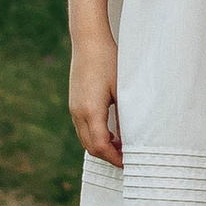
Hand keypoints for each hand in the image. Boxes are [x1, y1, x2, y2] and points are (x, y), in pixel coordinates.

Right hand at [70, 33, 122, 165]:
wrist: (88, 41)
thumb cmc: (109, 61)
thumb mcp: (123, 89)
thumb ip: (126, 115)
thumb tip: (132, 138)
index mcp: (91, 111)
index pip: (101, 146)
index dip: (114, 158)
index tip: (129, 163)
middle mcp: (78, 113)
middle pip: (91, 147)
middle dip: (108, 156)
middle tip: (128, 159)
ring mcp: (73, 108)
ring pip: (85, 139)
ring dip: (101, 147)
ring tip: (122, 147)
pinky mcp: (74, 103)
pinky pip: (82, 128)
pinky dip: (95, 136)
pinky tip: (111, 133)